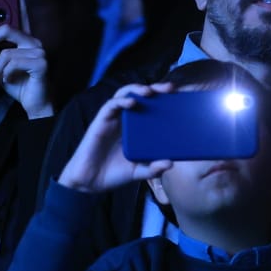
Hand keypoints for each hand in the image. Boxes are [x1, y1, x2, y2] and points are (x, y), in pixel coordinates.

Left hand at [0, 0, 50, 117]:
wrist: (35, 105)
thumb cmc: (20, 86)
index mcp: (26, 41)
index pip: (22, 16)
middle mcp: (34, 42)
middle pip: (7, 29)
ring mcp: (39, 51)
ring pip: (6, 52)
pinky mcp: (41, 63)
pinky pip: (12, 63)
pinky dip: (2, 74)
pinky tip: (3, 82)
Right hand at [56, 82, 175, 192]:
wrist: (91, 182)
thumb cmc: (114, 173)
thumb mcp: (138, 171)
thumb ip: (153, 169)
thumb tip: (170, 163)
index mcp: (138, 128)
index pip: (153, 107)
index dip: (165, 99)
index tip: (179, 96)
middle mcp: (127, 119)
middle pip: (141, 96)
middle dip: (156, 88)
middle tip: (170, 88)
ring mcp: (114, 118)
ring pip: (125, 94)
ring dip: (138, 89)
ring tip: (150, 91)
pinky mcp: (101, 121)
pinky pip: (111, 105)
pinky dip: (121, 101)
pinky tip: (131, 102)